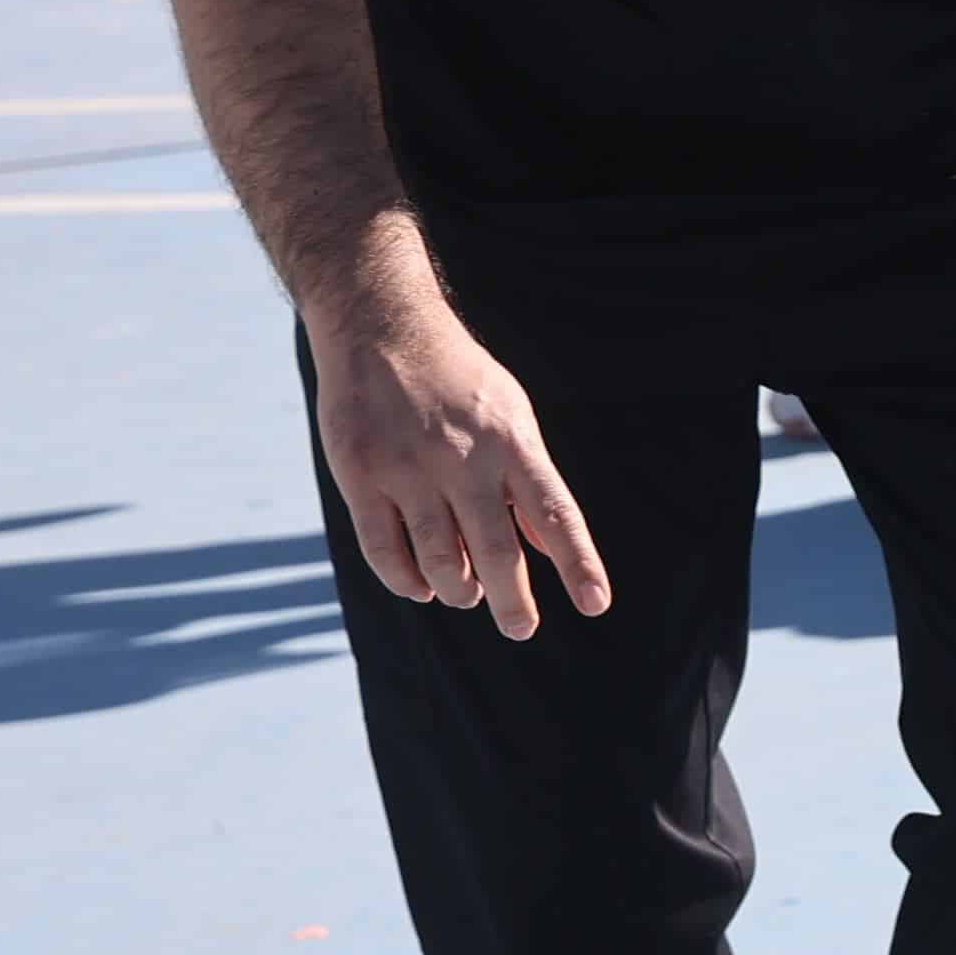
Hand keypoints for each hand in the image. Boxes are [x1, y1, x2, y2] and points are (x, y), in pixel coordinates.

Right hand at [311, 294, 611, 640]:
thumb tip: (552, 547)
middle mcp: (464, 460)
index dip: (578, 563)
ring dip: (459, 591)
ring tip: (467, 596)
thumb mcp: (511, 416)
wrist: (381, 327)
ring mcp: (408, 469)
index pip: (556, 515)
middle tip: (521, 628)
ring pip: (441, 560)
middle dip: (513, 601)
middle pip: (497, 551)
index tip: (596, 604)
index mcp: (512, 443)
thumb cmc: (459, 380)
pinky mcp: (359, 475)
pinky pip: (385, 549)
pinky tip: (422, 589)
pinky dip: (406, 580)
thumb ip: (529, 481)